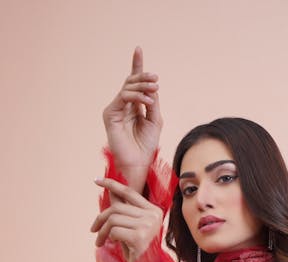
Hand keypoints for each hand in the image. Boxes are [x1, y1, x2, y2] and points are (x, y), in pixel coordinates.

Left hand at [91, 177, 163, 261]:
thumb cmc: (139, 251)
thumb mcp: (131, 228)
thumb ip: (124, 211)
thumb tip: (111, 192)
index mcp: (154, 211)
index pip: (129, 192)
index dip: (112, 184)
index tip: (96, 181)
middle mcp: (153, 216)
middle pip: (117, 207)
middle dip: (101, 218)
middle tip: (94, 231)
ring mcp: (148, 226)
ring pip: (113, 219)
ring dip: (102, 231)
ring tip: (100, 241)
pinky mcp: (140, 237)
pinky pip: (114, 231)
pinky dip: (108, 237)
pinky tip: (111, 244)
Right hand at [102, 47, 162, 188]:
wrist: (138, 163)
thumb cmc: (146, 146)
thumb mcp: (155, 121)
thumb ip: (153, 103)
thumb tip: (152, 87)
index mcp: (133, 107)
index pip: (134, 83)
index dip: (136, 66)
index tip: (138, 49)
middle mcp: (123, 106)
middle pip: (131, 82)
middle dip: (143, 77)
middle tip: (155, 79)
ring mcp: (115, 109)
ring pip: (128, 88)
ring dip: (142, 86)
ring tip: (154, 89)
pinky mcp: (110, 114)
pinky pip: (123, 97)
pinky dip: (137, 96)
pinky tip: (147, 101)